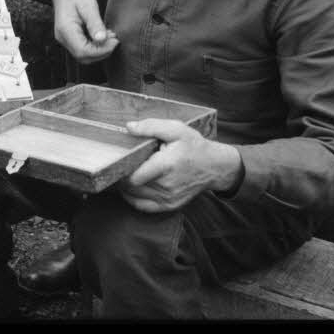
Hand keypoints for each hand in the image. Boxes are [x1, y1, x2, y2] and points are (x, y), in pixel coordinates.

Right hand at [46, 0, 118, 62]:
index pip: (83, 51)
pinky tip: (104, 36)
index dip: (101, 51)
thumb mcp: (88, 6)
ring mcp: (65, 39)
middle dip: (102, 52)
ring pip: (83, 55)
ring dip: (99, 50)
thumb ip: (95, 24)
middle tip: (115, 40)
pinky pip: (82, 48)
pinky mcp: (69, 38)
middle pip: (83, 57)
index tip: (115, 41)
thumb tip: (102, 40)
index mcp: (66, 30)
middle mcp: (63, 38)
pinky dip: (95, 46)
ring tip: (111, 37)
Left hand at [117, 118, 241, 212]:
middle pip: (131, 187)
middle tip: (121, 164)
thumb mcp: (176, 129)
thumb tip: (129, 127)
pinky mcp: (169, 206)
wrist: (214, 167)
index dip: (122, 168)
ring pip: (134, 196)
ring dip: (126, 187)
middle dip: (123, 175)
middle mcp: (166, 186)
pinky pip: (143, 207)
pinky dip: (133, 198)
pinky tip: (131, 187)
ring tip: (125, 173)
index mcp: (166, 166)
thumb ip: (151, 126)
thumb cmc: (194, 146)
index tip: (119, 159)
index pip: (133, 176)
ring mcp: (168, 199)